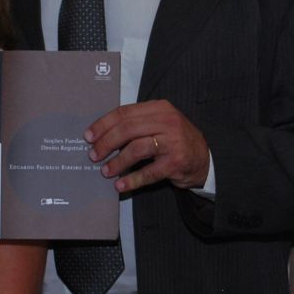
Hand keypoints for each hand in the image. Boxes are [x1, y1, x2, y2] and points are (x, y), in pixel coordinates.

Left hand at [86, 100, 209, 192]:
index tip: (88, 136)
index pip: (124, 113)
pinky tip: (120, 185)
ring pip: (136, 149)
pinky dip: (132, 180)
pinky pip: (149, 172)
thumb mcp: (159, 124)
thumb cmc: (175, 140)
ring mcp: (173, 142)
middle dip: (106, 143)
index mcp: (159, 108)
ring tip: (105, 171)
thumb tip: (101, 134)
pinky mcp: (176, 162)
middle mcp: (167, 121)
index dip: (103, 124)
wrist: (204, 158)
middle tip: (93, 155)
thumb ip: (136, 124)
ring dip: (117, 162)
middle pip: (127, 129)